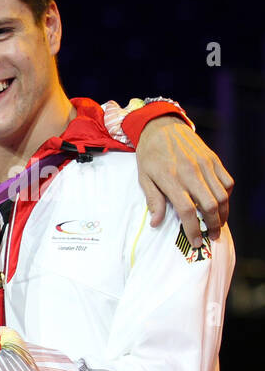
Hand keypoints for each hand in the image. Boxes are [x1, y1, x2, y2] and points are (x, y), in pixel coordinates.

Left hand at [134, 115, 232, 246]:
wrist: (162, 127)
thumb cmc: (149, 155)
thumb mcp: (144, 178)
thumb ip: (153, 200)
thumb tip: (156, 223)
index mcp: (171, 179)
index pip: (186, 210)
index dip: (192, 229)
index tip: (195, 243)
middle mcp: (191, 173)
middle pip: (210, 205)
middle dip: (213, 225)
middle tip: (211, 237)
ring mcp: (205, 165)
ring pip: (222, 195)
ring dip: (223, 213)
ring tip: (218, 225)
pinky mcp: (214, 159)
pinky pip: (227, 181)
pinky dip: (227, 195)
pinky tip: (220, 204)